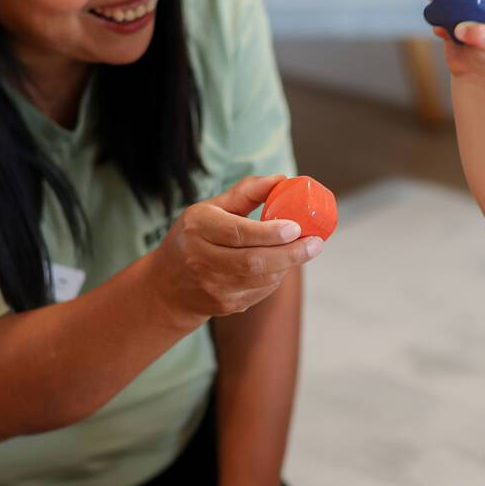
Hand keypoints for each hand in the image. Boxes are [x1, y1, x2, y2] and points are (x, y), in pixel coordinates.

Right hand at [149, 175, 321, 326]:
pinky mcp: (225, 305)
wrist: (169, 285)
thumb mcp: (211, 208)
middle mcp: (201, 259)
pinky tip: (281, 265)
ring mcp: (213, 286)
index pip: (237, 232)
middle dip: (290, 253)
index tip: (296, 227)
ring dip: (287, 265)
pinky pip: (260, 291)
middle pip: (253, 261)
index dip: (270, 232)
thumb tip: (282, 180)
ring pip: (261, 279)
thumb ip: (246, 192)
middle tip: (315, 243)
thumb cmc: (196, 236)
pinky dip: (276, 277)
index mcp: (198, 227)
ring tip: (303, 250)